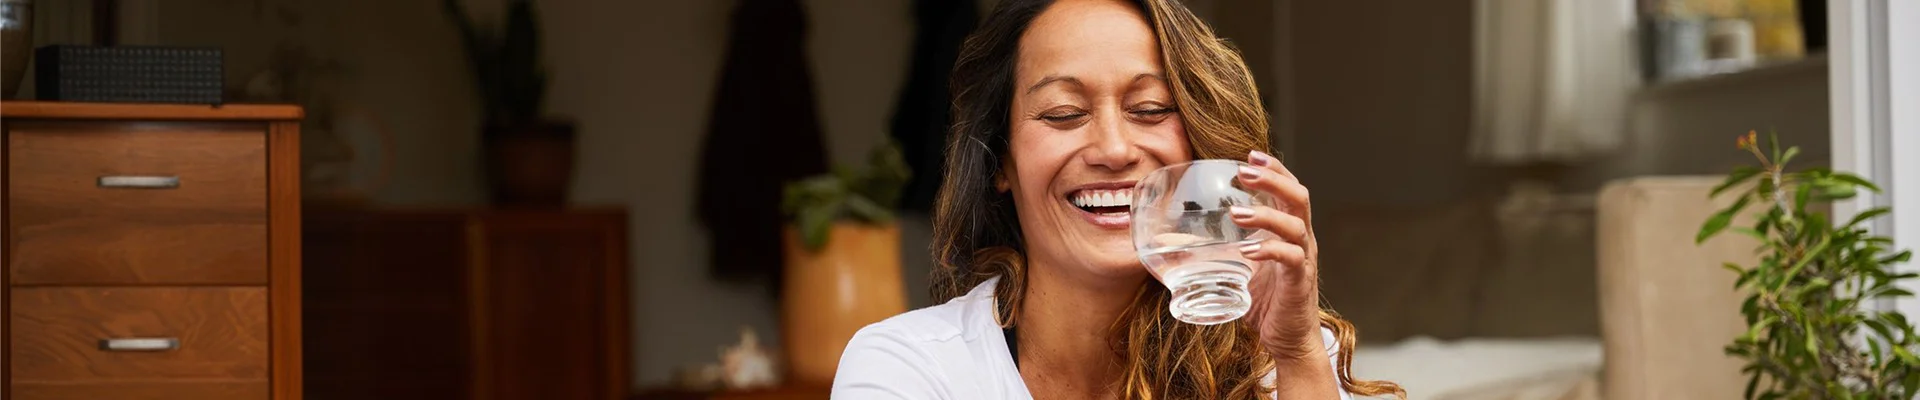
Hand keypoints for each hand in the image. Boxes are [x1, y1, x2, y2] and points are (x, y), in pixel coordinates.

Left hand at [1229, 150, 1325, 360]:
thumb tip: (1178, 241)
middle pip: (1298, 197)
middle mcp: (1301, 240)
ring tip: (1236, 213)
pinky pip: (1290, 258)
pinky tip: (1248, 249)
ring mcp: (1303, 259)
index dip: (1273, 169)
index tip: (1250, 154)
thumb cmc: (1266, 302)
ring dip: (1264, 215)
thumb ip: (1222, 250)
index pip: (1288, 190)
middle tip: (1245, 170)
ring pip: (1294, 224)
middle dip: (1273, 179)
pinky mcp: (1300, 281)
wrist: (1289, 340)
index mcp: (1289, 231)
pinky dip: (1269, 250)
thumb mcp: (1241, 269)